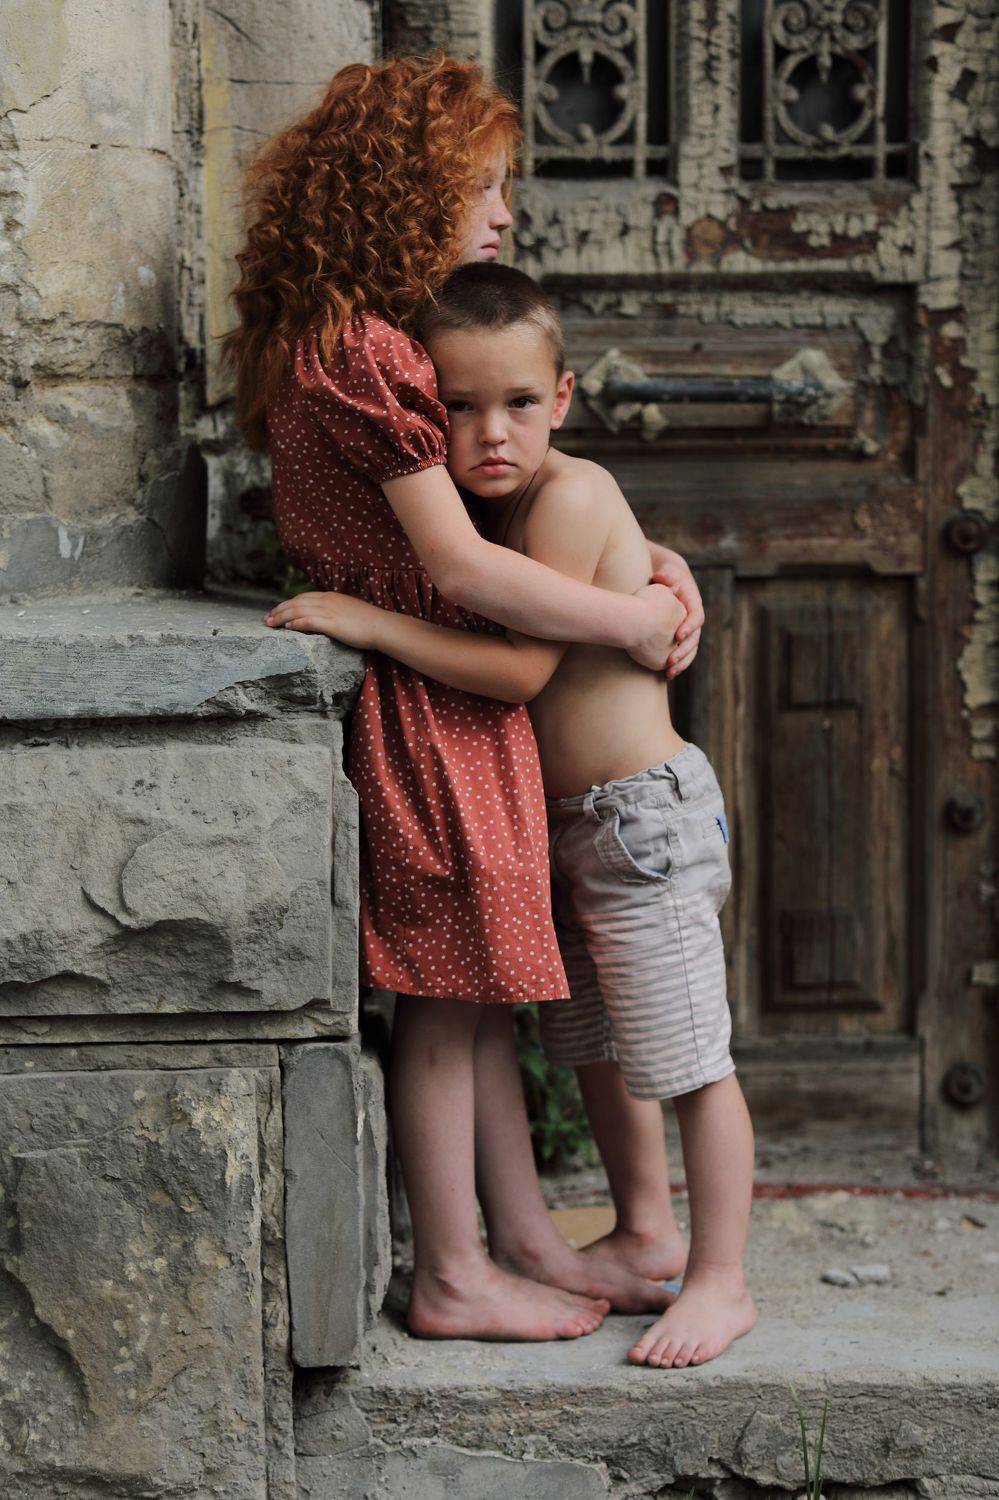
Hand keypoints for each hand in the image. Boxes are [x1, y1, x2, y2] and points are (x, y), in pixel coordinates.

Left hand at [263, 591, 382, 648]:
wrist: (381, 626)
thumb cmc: (368, 622)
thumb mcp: (348, 611)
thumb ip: (335, 612)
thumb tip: (326, 619)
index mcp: (330, 596)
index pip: (302, 597)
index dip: (287, 604)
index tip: (277, 611)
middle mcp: (326, 600)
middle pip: (296, 602)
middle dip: (279, 610)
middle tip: (266, 619)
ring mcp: (328, 611)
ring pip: (297, 610)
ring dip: (281, 617)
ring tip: (270, 624)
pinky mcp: (331, 623)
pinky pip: (307, 621)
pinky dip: (295, 623)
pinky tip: (286, 627)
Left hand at [649, 552, 703, 678]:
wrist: (667, 580)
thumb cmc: (667, 574)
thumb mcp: (668, 571)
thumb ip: (667, 575)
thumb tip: (661, 576)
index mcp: (694, 604)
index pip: (697, 617)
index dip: (689, 627)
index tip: (677, 636)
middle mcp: (693, 619)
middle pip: (694, 639)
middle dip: (683, 651)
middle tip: (670, 661)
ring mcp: (688, 630)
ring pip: (690, 650)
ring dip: (681, 663)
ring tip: (669, 673)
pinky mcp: (679, 638)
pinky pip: (681, 653)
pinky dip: (676, 664)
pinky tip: (666, 674)